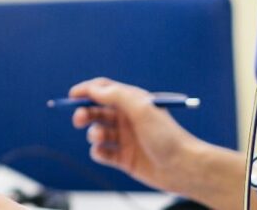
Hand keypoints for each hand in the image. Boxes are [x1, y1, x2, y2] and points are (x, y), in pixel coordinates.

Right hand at [69, 77, 202, 192]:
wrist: (184, 168)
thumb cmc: (167, 135)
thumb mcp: (141, 109)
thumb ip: (116, 96)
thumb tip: (92, 90)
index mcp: (132, 101)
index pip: (104, 89)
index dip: (87, 90)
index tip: (72, 96)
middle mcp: (127, 118)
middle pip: (96, 110)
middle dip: (84, 113)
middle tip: (79, 119)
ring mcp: (125, 138)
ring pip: (97, 131)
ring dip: (93, 133)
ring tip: (100, 137)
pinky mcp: (123, 158)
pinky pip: (102, 152)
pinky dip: (98, 151)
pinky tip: (103, 152)